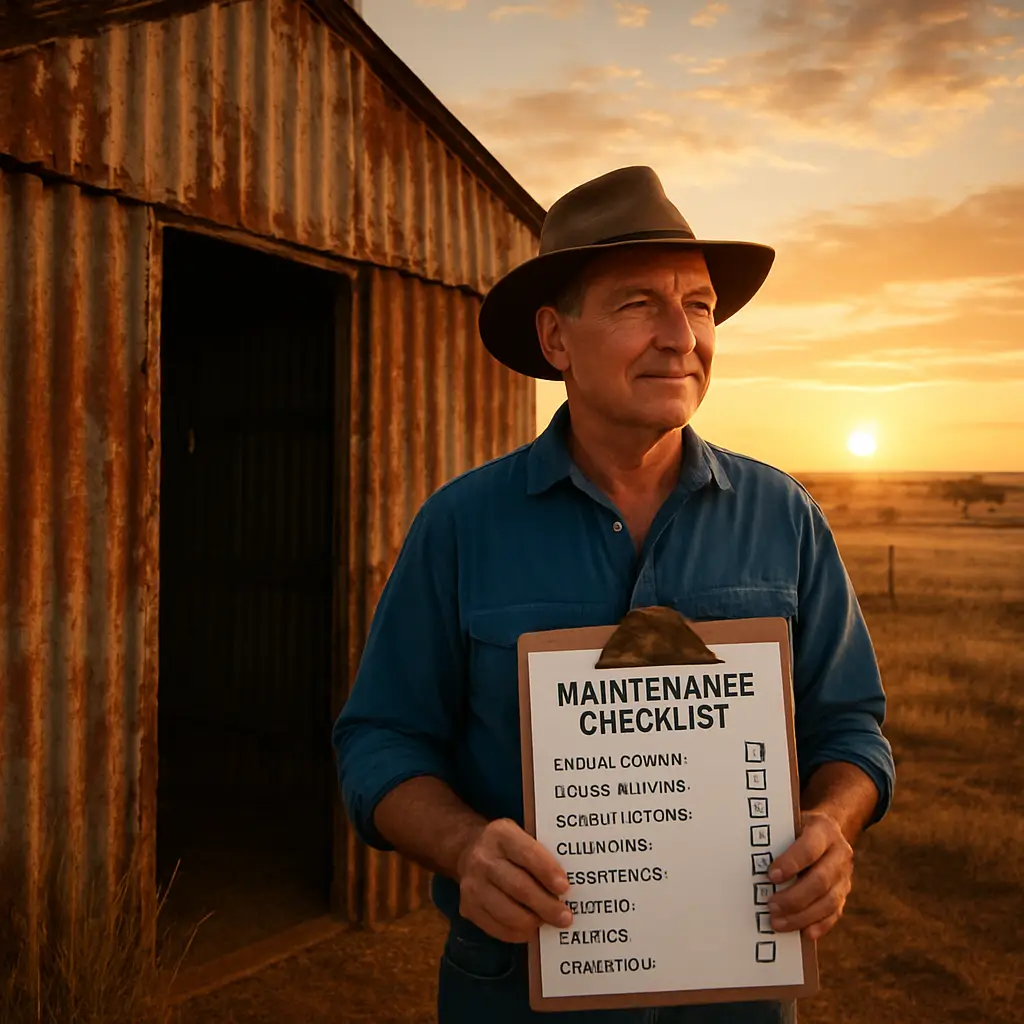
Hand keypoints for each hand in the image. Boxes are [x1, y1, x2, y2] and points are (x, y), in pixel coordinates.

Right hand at [455, 818, 572, 942]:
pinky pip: (496, 927)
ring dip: (533, 922)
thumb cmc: (506, 847)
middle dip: (546, 905)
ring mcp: (472, 884)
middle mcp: (483, 858)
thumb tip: (566, 887)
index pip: (527, 853)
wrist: (467, 850)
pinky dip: (517, 933)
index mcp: (501, 834)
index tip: (565, 888)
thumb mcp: (521, 835)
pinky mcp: (467, 907)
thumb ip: (540, 854)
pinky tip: (530, 929)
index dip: (547, 872)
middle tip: (565, 917)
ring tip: (548, 923)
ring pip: (507, 911)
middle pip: (518, 887)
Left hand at [765, 809, 853, 940]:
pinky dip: (819, 925)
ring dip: (803, 916)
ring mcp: (845, 876)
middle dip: (794, 897)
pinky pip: (835, 913)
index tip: (771, 876)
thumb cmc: (800, 828)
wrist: (830, 830)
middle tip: (771, 906)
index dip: (791, 863)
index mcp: (824, 830)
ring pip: (829, 901)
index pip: (810, 849)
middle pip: (820, 880)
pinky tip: (804, 932)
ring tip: (779, 922)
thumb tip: (749, 857)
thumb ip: (778, 837)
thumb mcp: (791, 822)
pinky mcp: (844, 893)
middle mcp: (839, 854)